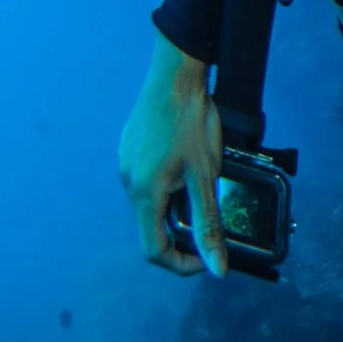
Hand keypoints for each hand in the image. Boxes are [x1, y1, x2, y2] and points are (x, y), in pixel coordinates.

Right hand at [118, 32, 226, 277]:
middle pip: (151, 227)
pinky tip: (187, 172)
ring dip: (174, 211)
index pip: (153, 250)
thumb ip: (208, 222)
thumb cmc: (192, 122)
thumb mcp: (206, 175)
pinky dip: (167, 189)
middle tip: (210, 229)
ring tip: (202, 196)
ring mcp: (126, 166)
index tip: (205, 260)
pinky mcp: (130, 152)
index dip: (179, 263)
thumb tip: (216, 265)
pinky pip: (147, 182)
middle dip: (180, 236)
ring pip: (150, 204)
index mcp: (145, 194)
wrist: (175, 76)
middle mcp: (128, 184)